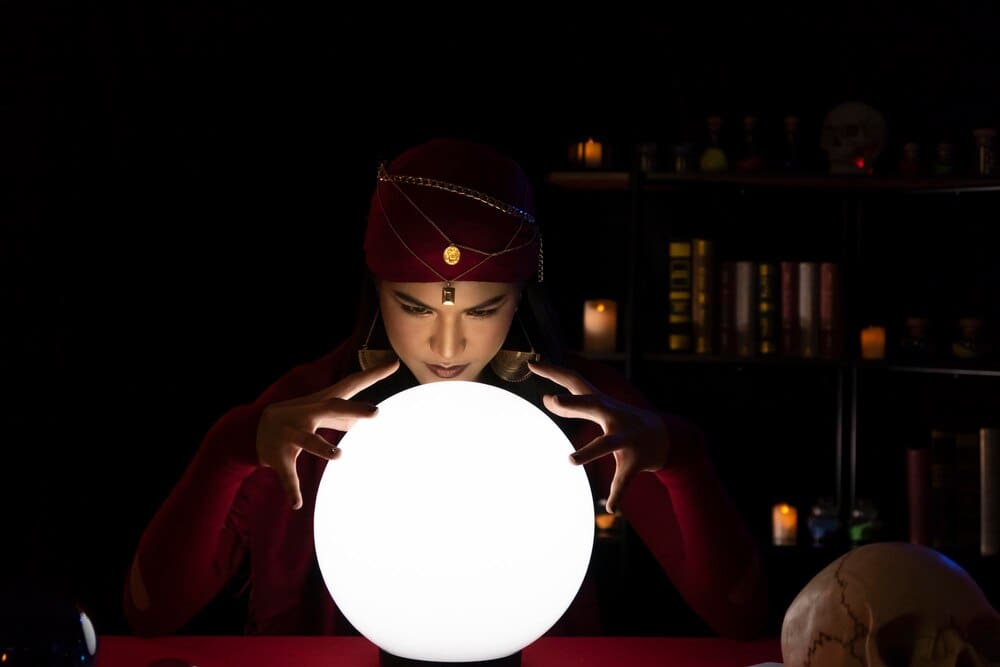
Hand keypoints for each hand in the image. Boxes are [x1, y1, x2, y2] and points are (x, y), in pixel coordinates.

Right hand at [256, 359, 398, 509]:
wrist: (253, 429)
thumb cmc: (299, 419)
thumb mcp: (322, 412)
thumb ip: (348, 415)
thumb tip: (374, 414)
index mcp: (321, 403)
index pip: (350, 384)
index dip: (372, 374)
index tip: (394, 363)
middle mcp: (307, 414)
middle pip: (332, 408)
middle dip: (353, 410)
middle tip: (376, 412)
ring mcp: (291, 435)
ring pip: (308, 441)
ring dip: (323, 448)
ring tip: (339, 455)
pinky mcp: (279, 457)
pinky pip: (287, 474)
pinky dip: (292, 489)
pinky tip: (297, 503)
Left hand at [528, 360, 667, 513]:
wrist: (668, 437)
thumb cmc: (625, 420)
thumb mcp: (602, 407)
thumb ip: (576, 403)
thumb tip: (547, 400)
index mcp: (602, 403)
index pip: (575, 381)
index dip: (554, 372)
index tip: (532, 364)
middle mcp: (613, 416)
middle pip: (591, 406)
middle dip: (572, 403)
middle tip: (550, 400)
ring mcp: (626, 438)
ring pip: (606, 444)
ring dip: (589, 452)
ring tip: (571, 460)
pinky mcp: (635, 461)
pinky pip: (623, 479)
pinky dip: (617, 493)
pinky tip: (611, 506)